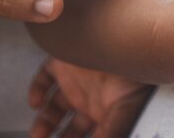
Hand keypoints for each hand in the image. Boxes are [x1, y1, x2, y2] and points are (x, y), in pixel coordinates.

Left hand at [29, 58, 150, 137]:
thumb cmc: (136, 77)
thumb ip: (109, 133)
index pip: (85, 134)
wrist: (129, 45)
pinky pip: (45, 76)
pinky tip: (36, 102)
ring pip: (53, 106)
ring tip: (38, 135)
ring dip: (42, 124)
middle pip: (68, 125)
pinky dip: (36, 90)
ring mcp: (78, 81)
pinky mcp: (65, 62)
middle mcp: (91, 98)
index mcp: (105, 111)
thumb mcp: (124, 114)